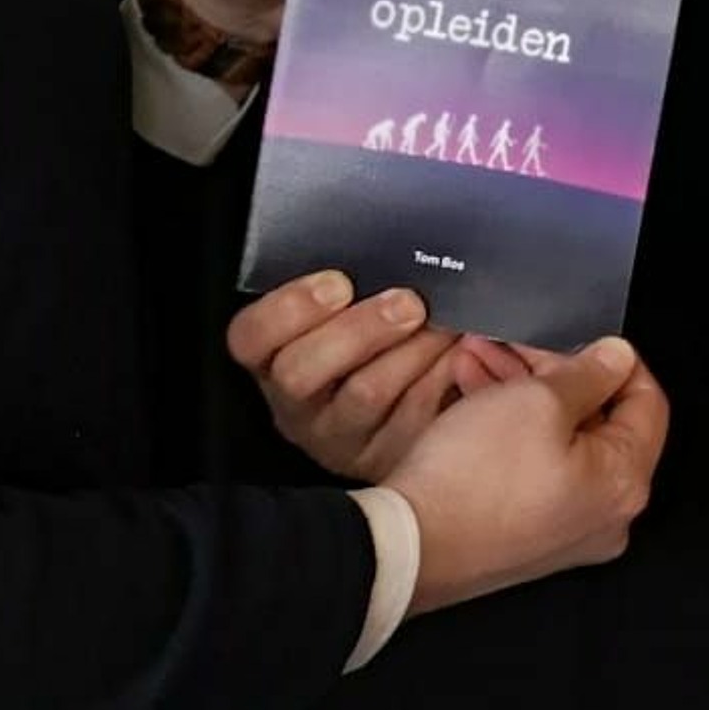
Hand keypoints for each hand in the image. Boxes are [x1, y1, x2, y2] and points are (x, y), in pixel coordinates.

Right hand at [229, 268, 470, 481]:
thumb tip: (377, 252)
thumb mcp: (340, 310)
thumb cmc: (368, 335)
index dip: (290, 308)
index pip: (250, 337)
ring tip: (443, 324)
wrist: (410, 399)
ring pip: (363, 395)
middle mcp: (295, 404)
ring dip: (410, 351)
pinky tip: (457, 354)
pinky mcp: (383, 457)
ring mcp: (337, 436)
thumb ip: (343, 287)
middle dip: (358, 330)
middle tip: (408, 302)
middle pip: (301, 373)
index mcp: (270, 358)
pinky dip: (439, 378)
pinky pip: (410, 417)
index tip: (338, 282)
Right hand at [386, 338, 668, 612]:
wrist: (410, 543)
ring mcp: (565, 530)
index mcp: (625, 482)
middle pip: (597, 421)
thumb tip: (616, 357)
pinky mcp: (528, 535)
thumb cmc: (473, 482)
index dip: (615, 360)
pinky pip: (533, 469)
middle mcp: (605, 515)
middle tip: (516, 343)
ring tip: (479, 360)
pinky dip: (510, 430)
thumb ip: (588, 373)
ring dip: (522, 394)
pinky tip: (474, 396)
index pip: (647, 402)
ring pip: (558, 442)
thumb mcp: (538, 399)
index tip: (583, 338)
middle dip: (551, 371)